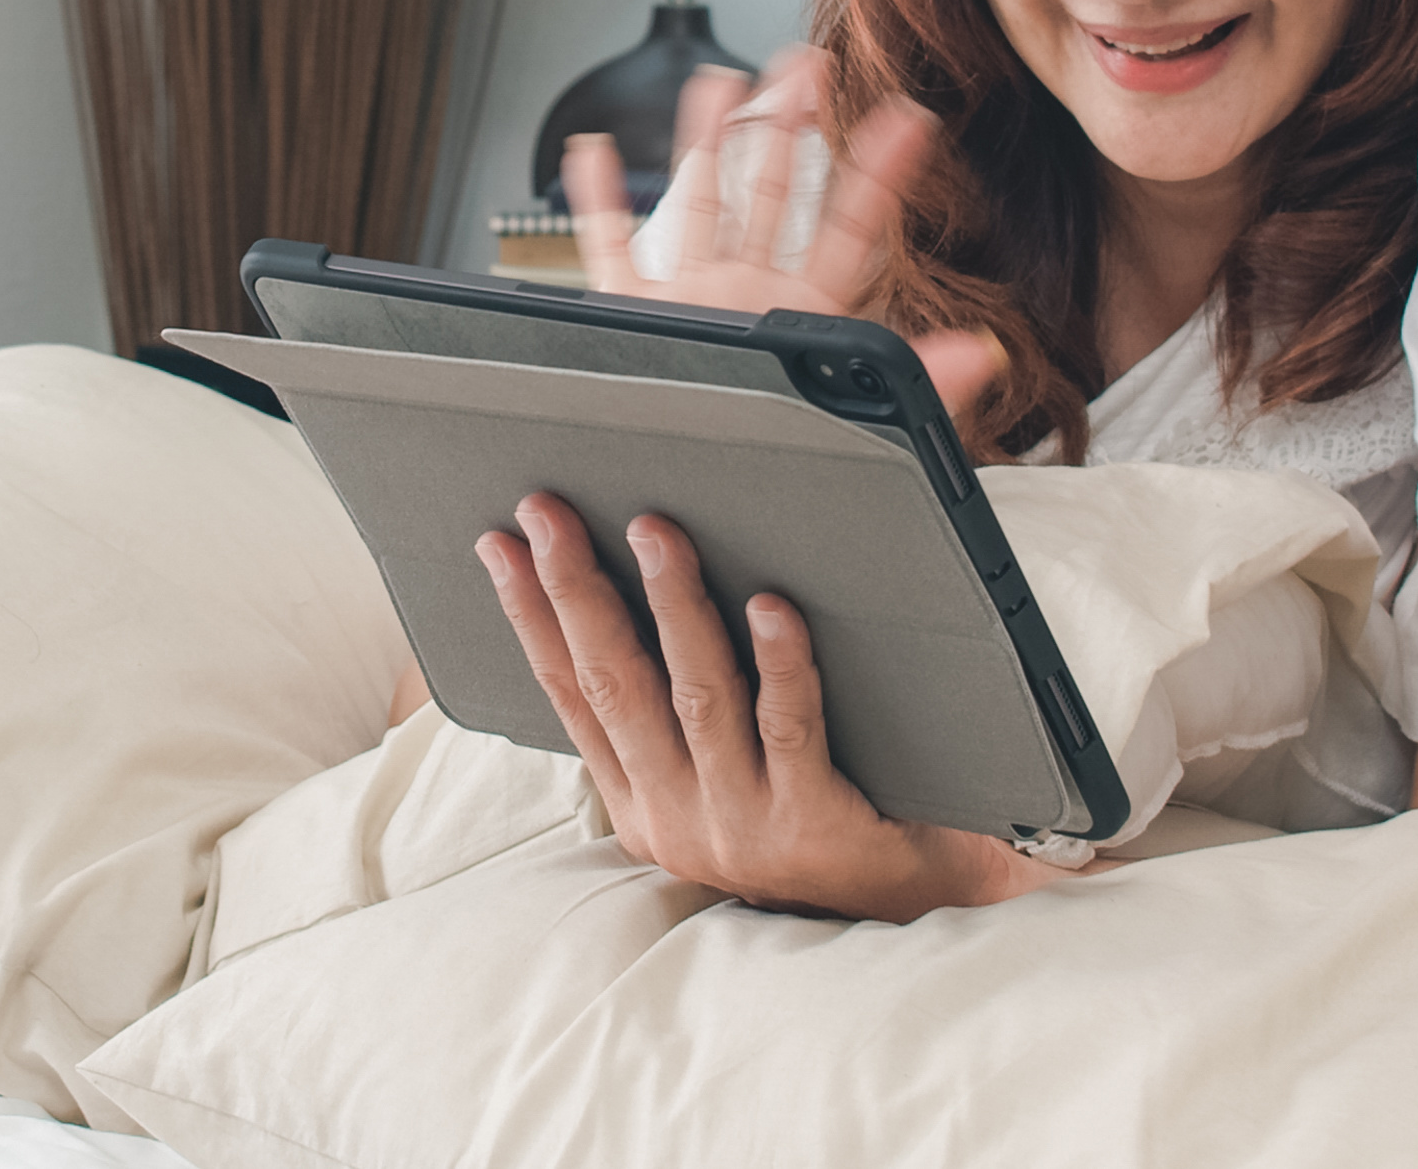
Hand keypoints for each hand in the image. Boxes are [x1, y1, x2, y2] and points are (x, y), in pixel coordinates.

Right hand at [477, 492, 1078, 922]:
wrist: (917, 904)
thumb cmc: (821, 821)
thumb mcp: (721, 784)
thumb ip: (677, 716)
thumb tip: (634, 593)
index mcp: (645, 804)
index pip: (570, 694)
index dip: (530, 615)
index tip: (500, 545)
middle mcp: (682, 816)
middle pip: (615, 684)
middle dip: (575, 590)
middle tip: (551, 512)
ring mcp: (744, 824)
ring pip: (696, 695)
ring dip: (672, 606)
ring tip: (656, 532)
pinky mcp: (813, 824)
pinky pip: (790, 728)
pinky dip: (779, 663)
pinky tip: (772, 607)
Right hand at [564, 53, 1001, 416]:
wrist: (692, 492)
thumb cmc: (770, 459)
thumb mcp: (856, 417)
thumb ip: (918, 381)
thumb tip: (986, 354)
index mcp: (801, 313)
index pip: (850, 227)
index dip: (879, 172)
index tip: (907, 121)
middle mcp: (746, 294)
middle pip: (773, 192)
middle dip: (790, 125)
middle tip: (807, 67)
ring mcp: (689, 299)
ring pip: (701, 200)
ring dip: (707, 140)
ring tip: (721, 83)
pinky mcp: (632, 315)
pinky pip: (610, 246)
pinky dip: (597, 198)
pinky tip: (594, 152)